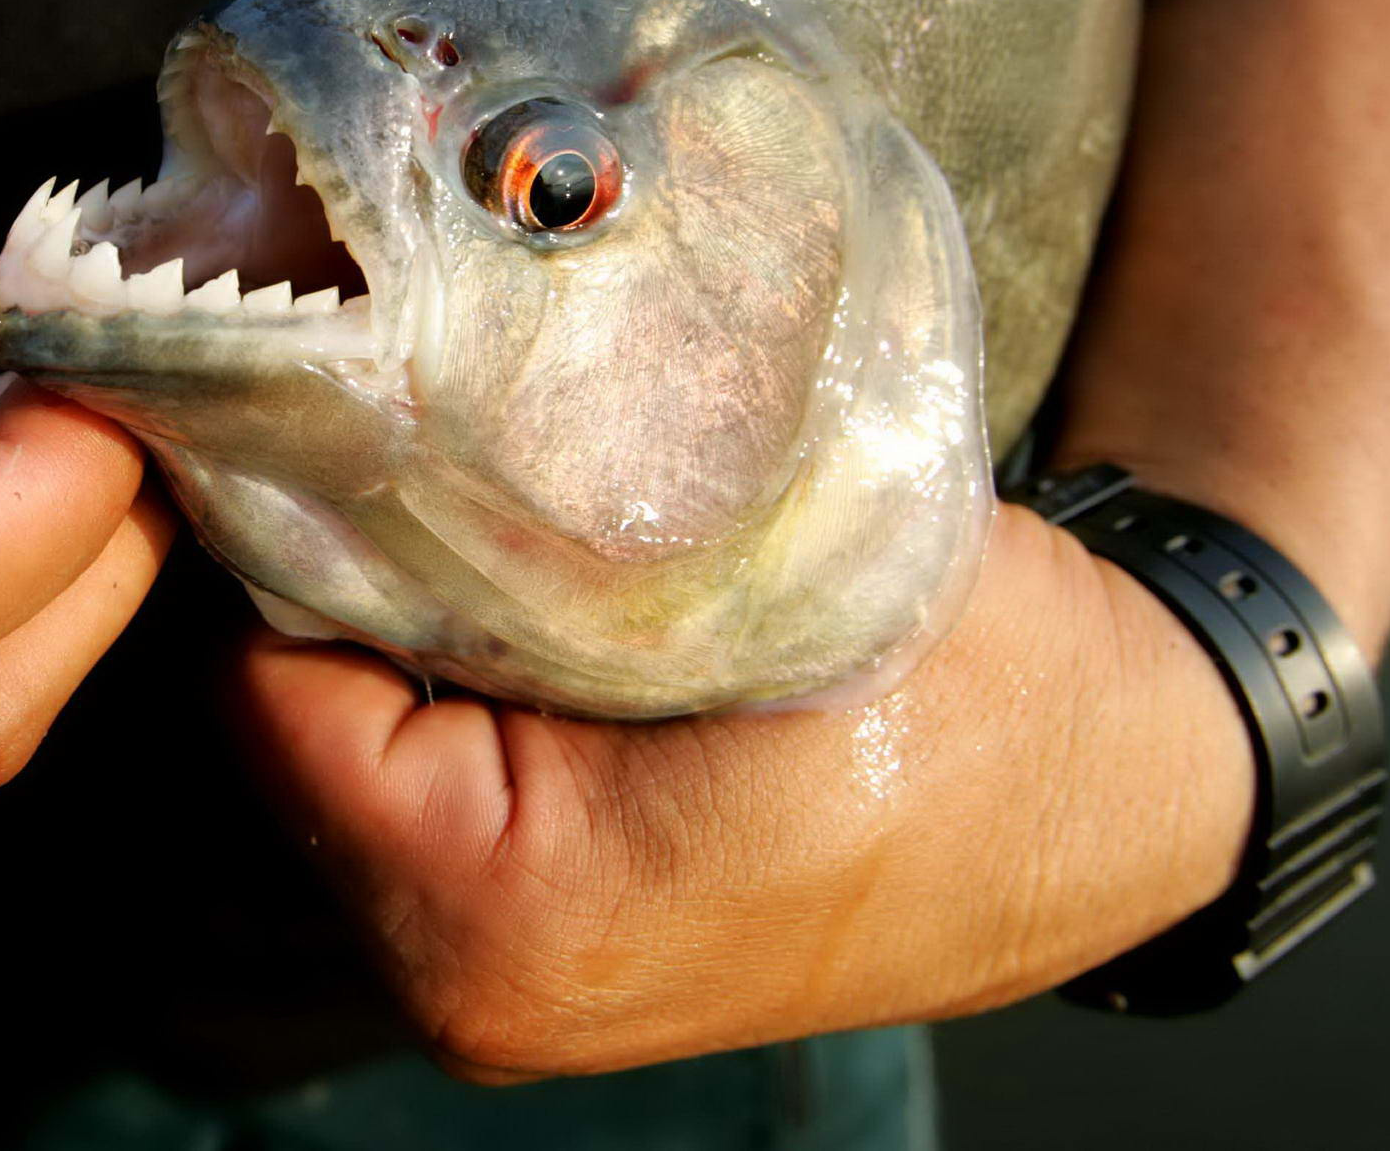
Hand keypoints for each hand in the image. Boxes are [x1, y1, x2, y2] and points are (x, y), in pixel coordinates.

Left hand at [234, 504, 1253, 1080]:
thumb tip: (355, 412)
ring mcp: (503, 990)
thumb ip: (534, 523)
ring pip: (341, 756)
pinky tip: (504, 590)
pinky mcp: (538, 953)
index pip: (271, 684)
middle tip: (392, 428)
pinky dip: (433, 687)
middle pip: (289, 729)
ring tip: (460, 497)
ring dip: (379, 631)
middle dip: (327, 577)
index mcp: (509, 912)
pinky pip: (409, 788)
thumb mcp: (754, 564)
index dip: (293, 522)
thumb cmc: (975, 677)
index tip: (341, 398)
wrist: (1118, 779)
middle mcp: (475, 988)